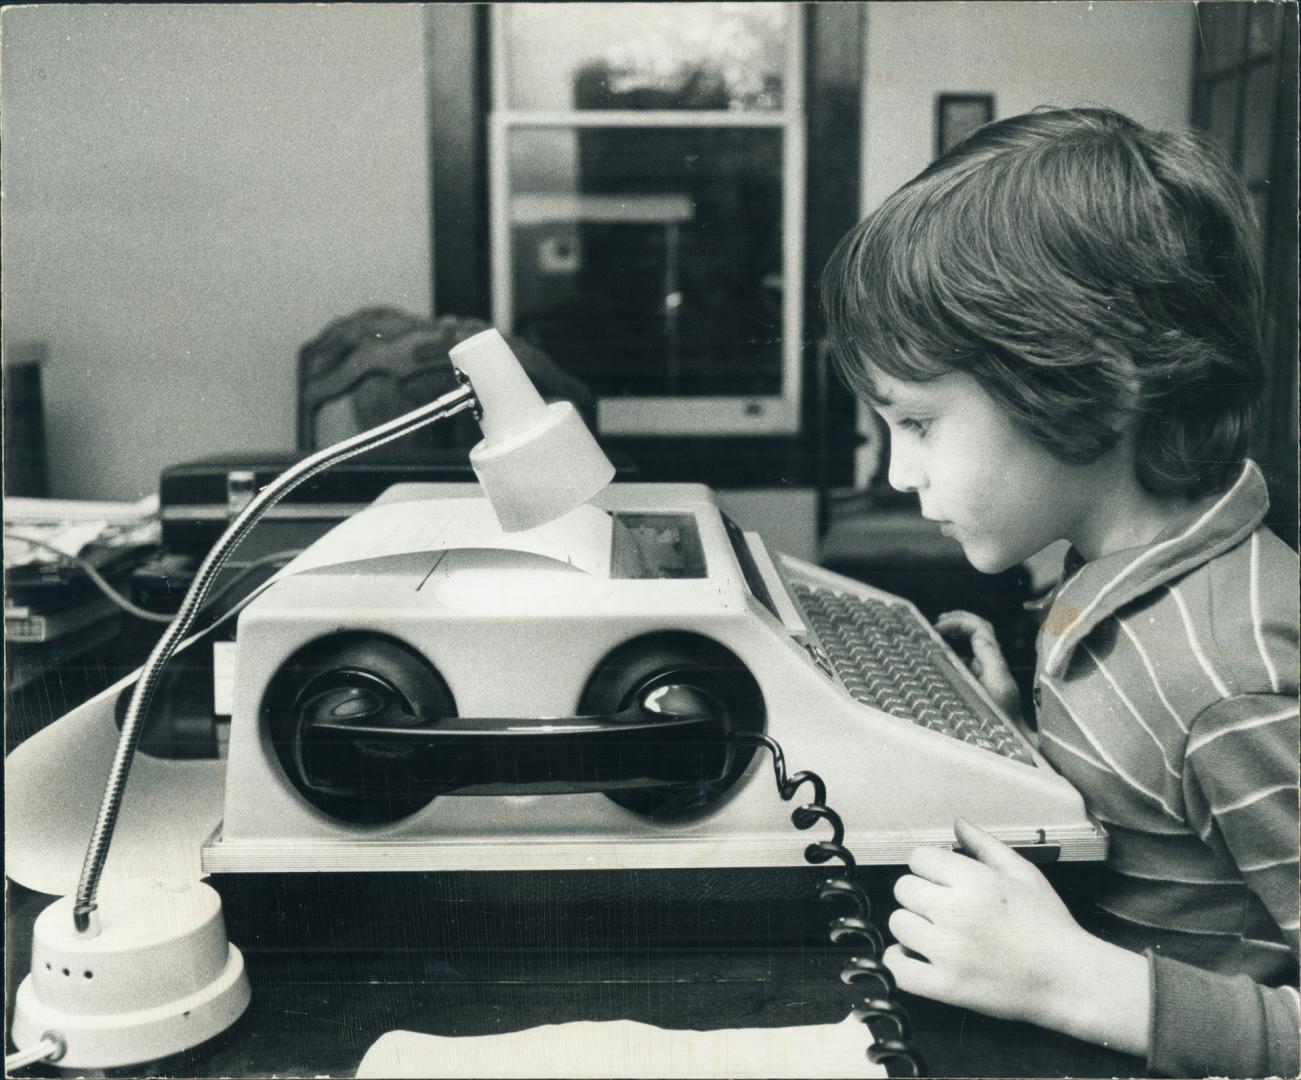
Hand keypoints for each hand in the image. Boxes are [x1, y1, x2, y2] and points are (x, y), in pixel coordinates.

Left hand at [883, 819, 1091, 1026]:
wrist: (1069, 981)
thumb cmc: (1050, 926)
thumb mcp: (1024, 873)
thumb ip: (985, 844)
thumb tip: (957, 823)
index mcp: (975, 881)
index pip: (918, 857)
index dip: (930, 867)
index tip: (943, 880)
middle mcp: (956, 912)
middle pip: (903, 888)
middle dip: (920, 895)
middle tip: (943, 908)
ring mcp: (948, 951)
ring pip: (897, 924)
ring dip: (913, 928)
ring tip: (938, 934)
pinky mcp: (945, 986)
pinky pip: (896, 968)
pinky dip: (901, 963)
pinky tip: (920, 958)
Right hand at [935, 610, 1021, 720]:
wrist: (1013, 741)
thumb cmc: (1002, 718)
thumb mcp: (996, 686)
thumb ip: (988, 659)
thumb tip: (976, 635)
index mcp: (994, 661)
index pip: (979, 628)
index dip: (959, 620)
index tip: (939, 626)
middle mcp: (991, 663)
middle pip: (978, 630)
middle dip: (958, 620)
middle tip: (938, 622)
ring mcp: (986, 673)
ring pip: (973, 643)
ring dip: (957, 633)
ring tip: (938, 632)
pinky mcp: (981, 684)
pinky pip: (968, 659)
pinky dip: (955, 651)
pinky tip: (942, 656)